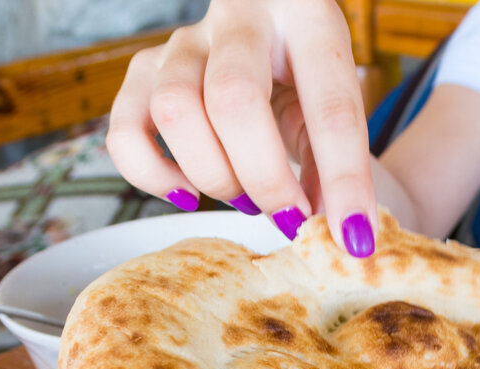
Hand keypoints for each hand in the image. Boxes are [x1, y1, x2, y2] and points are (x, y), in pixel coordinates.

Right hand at [107, 0, 377, 255]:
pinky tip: (189, 193)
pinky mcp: (145, 67)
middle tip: (289, 217)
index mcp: (308, 19)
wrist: (265, 26)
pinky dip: (152, 174)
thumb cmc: (303, 76)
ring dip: (214, 175)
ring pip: (174, 111)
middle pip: (234, 100)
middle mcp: (239, 18)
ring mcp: (184, 41)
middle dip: (265, 178)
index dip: (344, 180)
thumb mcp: (332, 106)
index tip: (354, 237)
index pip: (329, 105)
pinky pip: (125, 130)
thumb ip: (333, 164)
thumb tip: (333, 233)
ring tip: (245, 197)